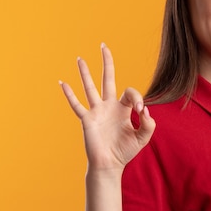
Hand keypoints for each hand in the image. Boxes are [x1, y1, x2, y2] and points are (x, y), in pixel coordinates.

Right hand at [60, 43, 155, 170]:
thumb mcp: (143, 137)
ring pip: (90, 88)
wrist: (110, 164)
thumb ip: (148, 124)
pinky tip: (62, 83)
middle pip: (108, 79)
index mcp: (123, 108)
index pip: (129, 92)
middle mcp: (109, 106)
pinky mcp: (87, 119)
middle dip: (107, 63)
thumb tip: (144, 109)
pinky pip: (76, 105)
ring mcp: (97, 111)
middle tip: (104, 46)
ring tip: (80, 58)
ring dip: (85, 73)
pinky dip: (69, 94)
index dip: (136, 98)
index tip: (140, 111)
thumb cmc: (126, 151)